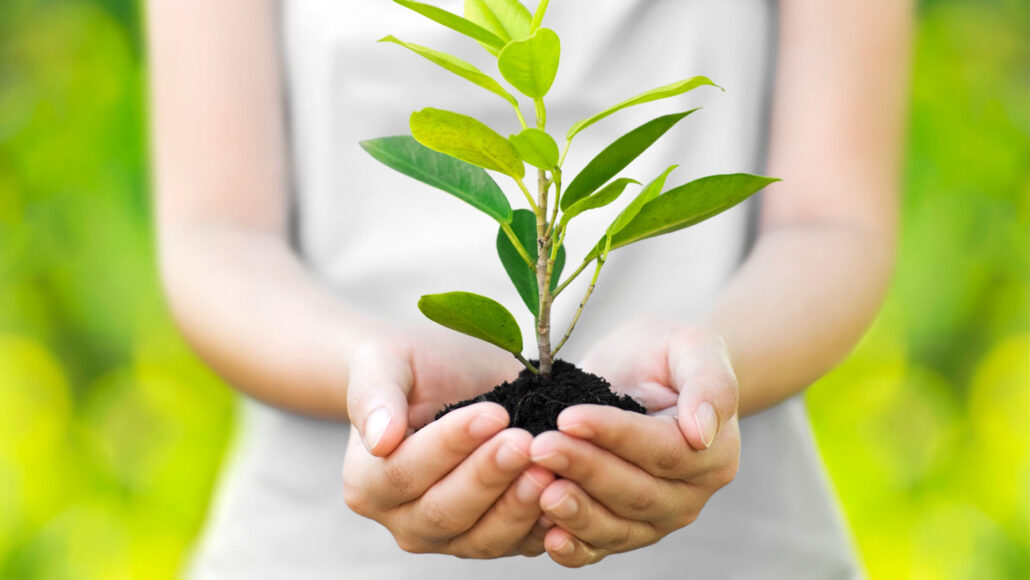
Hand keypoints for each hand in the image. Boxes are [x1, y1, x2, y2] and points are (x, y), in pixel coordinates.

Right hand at [343, 330, 553, 557]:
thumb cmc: (411, 367)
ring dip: (520, 505)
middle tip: (526, 442)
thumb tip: (380, 438)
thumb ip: (376, 397)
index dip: (450, 446)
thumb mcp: (385, 363)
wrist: (447, 378)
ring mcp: (450, 538)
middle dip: (489, 477)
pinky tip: (568, 491)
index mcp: (367, 482)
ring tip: (550, 466)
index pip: (406, 472)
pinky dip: (545, 522)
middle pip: (445, 511)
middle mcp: (404, 520)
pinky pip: (520, 543)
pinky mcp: (493, 539)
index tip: (492, 414)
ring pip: (484, 538)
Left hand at [529, 320, 740, 566]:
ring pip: (615, 527)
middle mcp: (688, 495)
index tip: (569, 417)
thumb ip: (709, 384)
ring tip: (536, 489)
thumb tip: (702, 432)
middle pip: (634, 492)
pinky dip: (572, 548)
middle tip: (539, 447)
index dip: (614, 435)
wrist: (646, 374)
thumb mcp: (693, 348)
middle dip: (583, 470)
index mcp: (712, 453)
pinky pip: (598, 549)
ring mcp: (656, 520)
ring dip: (574, 512)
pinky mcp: (623, 531)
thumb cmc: (667, 356)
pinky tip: (546, 536)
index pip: (661, 450)